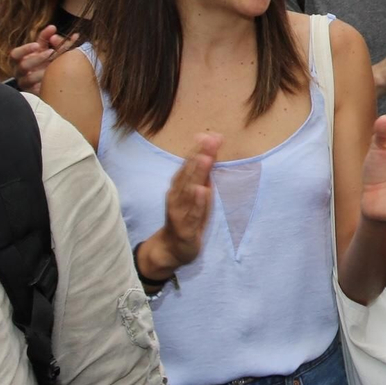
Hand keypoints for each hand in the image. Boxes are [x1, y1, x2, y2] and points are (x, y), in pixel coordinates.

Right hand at [9, 24, 74, 92]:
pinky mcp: (32, 93)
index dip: (25, 49)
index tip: (37, 45)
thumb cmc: (45, 61)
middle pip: (22, 66)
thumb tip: (52, 27)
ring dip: (41, 72)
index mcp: (21, 59)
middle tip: (51, 52)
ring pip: (28, 79)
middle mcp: (20, 72)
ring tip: (53, 67)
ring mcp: (25, 84)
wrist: (51, 82)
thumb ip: (48, 37)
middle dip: (37, 59)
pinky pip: (36, 90)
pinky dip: (44, 84)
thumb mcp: (45, 48)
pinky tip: (53, 80)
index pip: (15, 54)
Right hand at [149, 131, 221, 272]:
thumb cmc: (188, 216)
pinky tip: (202, 191)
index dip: (199, 149)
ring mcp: (179, 212)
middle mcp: (176, 196)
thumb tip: (212, 146)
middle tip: (210, 141)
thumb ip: (205, 172)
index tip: (212, 136)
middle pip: (188, 174)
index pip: (189, 165)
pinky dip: (197, 202)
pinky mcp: (185, 228)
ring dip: (196, 174)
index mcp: (179, 186)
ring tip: (205, 159)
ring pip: (188, 191)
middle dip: (200, 156)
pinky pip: (192, 214)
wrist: (172, 249)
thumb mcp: (199, 193)